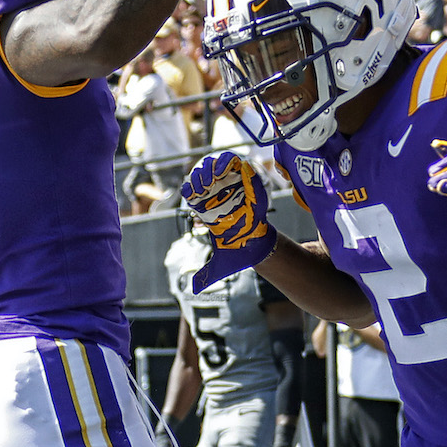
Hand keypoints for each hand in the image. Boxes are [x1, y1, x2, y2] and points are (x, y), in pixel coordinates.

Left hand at [181, 152, 277, 292]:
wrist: (258, 242)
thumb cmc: (237, 248)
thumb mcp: (220, 263)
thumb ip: (207, 274)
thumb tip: (193, 286)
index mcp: (204, 208)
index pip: (189, 191)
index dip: (188, 189)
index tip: (192, 197)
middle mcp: (215, 194)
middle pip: (200, 175)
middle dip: (198, 177)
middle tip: (203, 187)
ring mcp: (228, 185)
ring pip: (213, 165)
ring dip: (210, 167)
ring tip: (213, 179)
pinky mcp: (243, 177)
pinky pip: (232, 160)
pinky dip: (225, 161)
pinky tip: (224, 171)